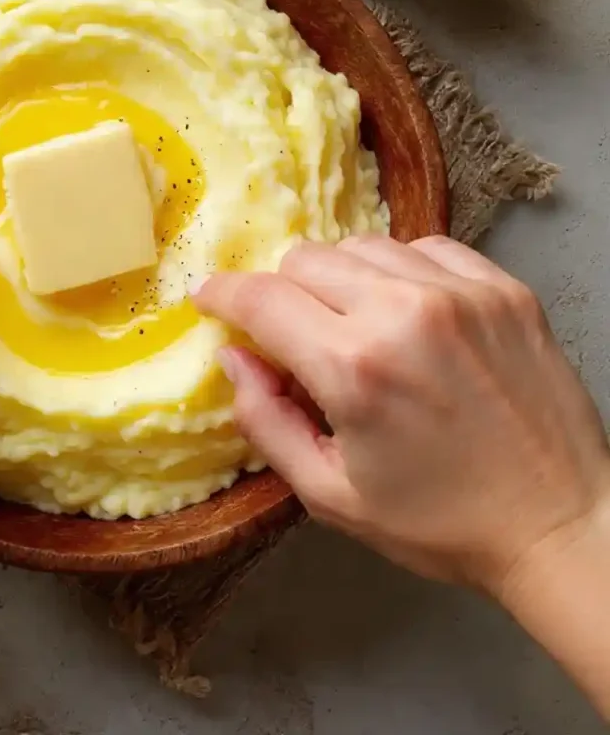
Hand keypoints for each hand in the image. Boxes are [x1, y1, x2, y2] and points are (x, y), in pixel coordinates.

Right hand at [192, 235, 609, 594]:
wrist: (562, 525)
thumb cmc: (440, 523)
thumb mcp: (330, 496)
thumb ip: (266, 422)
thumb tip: (232, 358)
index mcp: (353, 368)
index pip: (261, 298)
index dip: (221, 293)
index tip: (208, 299)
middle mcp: (403, 311)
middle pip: (304, 258)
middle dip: (281, 292)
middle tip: (294, 334)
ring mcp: (460, 292)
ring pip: (361, 245)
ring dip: (338, 278)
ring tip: (353, 323)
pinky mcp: (503, 287)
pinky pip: (423, 246)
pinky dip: (398, 271)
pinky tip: (407, 312)